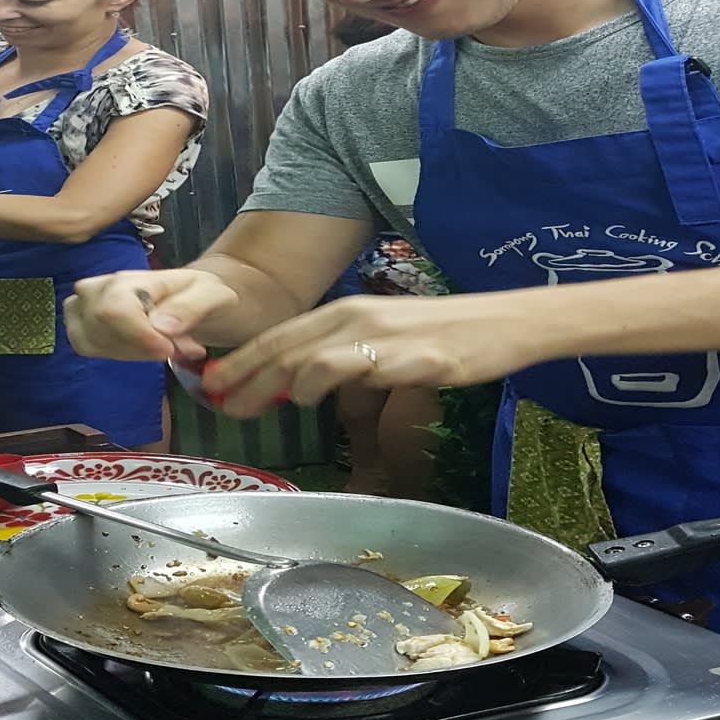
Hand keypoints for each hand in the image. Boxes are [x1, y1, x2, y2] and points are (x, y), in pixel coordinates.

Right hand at [65, 268, 236, 361]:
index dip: (138, 336)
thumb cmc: (203, 293)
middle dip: (137, 346)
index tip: (168, 348)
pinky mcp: (83, 322)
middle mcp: (103, 286)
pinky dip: (115, 354)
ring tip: (159, 345)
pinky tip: (140, 349)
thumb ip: (191, 307)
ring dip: (128, 352)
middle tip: (172, 346)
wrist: (194, 298)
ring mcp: (87, 303)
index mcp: (135, 277)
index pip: (115, 309)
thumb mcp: (213, 295)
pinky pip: (86, 346)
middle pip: (99, 325)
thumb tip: (160, 325)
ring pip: (89, 340)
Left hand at [202, 293, 542, 416]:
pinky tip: (312, 397)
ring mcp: (381, 335)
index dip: (244, 359)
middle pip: (286, 347)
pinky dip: (325, 381)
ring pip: (310, 356)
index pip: (282, 335)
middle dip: (245, 376)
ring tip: (261, 407)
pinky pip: (354, 366)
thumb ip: (345, 358)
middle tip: (218, 403)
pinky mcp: (407, 356)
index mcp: (348, 312)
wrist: (506, 324)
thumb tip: (303, 385)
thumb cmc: (447, 335)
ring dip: (278, 383)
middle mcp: (356, 317)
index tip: (213, 383)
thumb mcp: (386, 340)